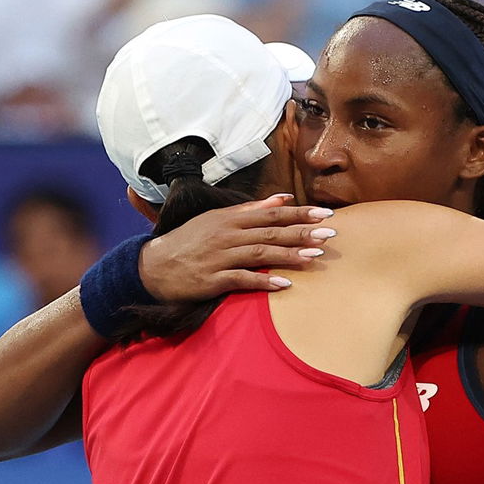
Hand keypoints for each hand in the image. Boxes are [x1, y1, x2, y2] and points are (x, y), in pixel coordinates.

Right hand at [138, 194, 336, 300]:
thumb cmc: (190, 242)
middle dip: (301, 232)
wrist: (154, 266)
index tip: (324, 214)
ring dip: (288, 255)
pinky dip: (263, 281)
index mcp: (230, 219)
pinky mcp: (213, 279)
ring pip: (260, 253)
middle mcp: (227, 235)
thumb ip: (251, 210)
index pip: (270, 214)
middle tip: (329, 233)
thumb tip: (283, 198)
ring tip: (314, 257)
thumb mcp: (218, 220)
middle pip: (270, 232)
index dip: (298, 214)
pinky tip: (284, 285)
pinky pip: (242, 279)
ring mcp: (220, 257)